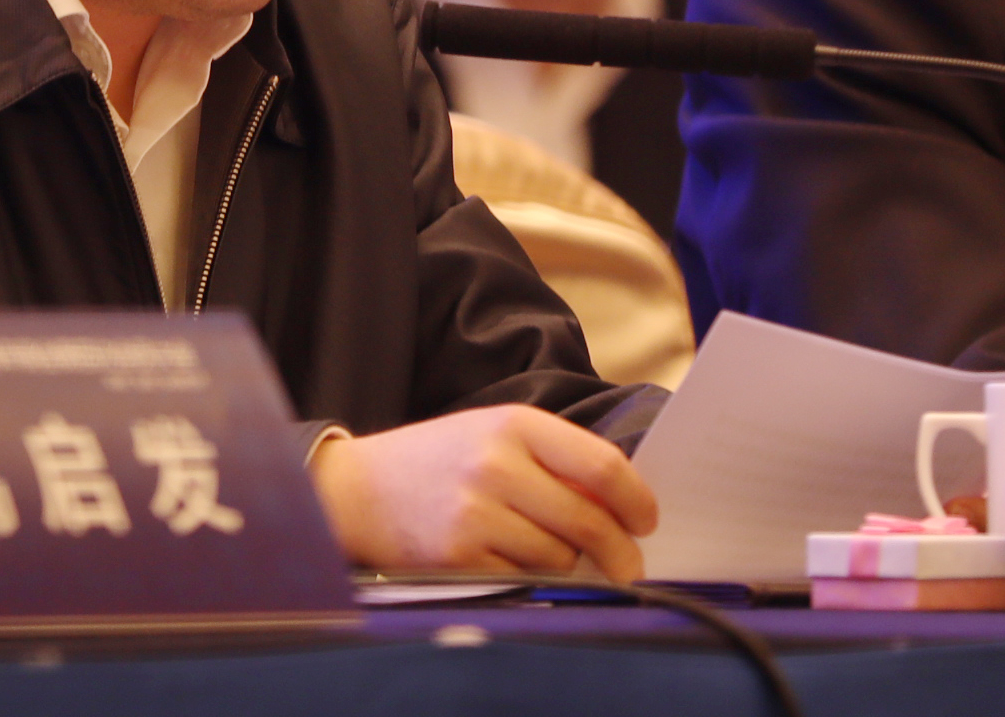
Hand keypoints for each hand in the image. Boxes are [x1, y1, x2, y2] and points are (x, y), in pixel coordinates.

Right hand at [307, 405, 659, 581]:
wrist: (357, 489)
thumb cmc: (439, 460)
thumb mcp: (494, 433)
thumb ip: (554, 459)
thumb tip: (620, 505)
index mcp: (513, 424)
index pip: (602, 466)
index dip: (637, 499)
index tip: (647, 520)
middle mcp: (496, 465)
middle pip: (589, 520)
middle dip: (620, 551)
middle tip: (630, 564)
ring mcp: (475, 514)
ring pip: (560, 556)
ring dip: (567, 561)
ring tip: (544, 547)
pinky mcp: (458, 557)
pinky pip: (524, 579)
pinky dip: (528, 576)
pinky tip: (508, 558)